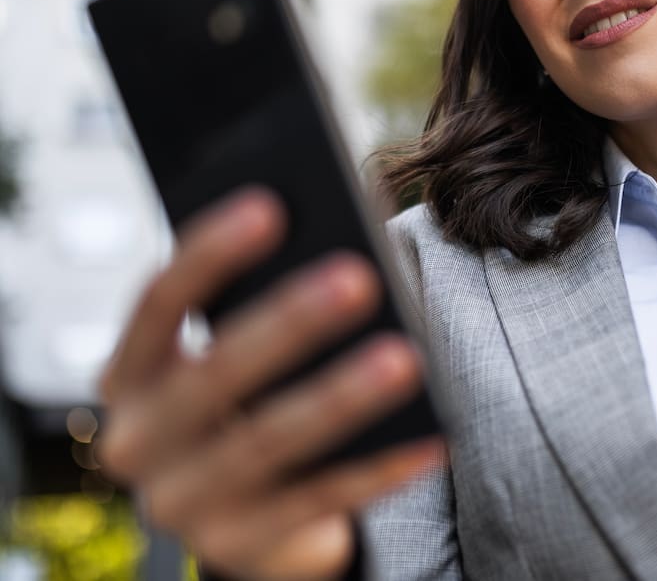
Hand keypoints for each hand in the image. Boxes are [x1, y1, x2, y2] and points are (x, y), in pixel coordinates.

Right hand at [97, 189, 440, 579]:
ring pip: (269, 443)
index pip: (157, 302)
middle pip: (214, 375)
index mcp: (129, 375)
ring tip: (406, 357)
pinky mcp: (241, 545)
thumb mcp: (229, 356)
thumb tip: (343, 248)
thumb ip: (259, 305)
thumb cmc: (245, 402)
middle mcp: (138, 442)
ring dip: (341, 396)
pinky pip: (323, 501)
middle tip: (359, 278)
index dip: (210, 253)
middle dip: (289, 322)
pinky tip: (432, 440)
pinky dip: (382, 468)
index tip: (270, 205)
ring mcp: (184, 502)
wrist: (239, 517)